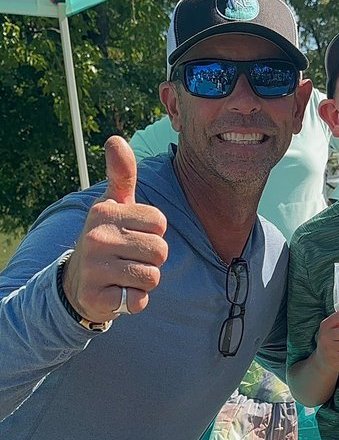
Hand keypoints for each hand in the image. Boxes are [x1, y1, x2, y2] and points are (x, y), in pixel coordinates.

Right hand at [63, 137, 167, 322]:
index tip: (133, 235)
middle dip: (152, 258)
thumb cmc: (106, 237)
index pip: (160, 222)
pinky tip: (119, 291)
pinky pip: (139, 300)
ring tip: (125, 274)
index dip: (154, 232)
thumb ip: (121, 174)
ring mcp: (95, 268)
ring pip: (152, 276)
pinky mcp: (97, 297)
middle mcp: (97, 237)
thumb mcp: (112, 204)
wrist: (78, 281)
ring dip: (145, 280)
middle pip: (160, 251)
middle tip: (129, 258)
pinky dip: (135, 300)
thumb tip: (115, 139)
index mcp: (105, 212)